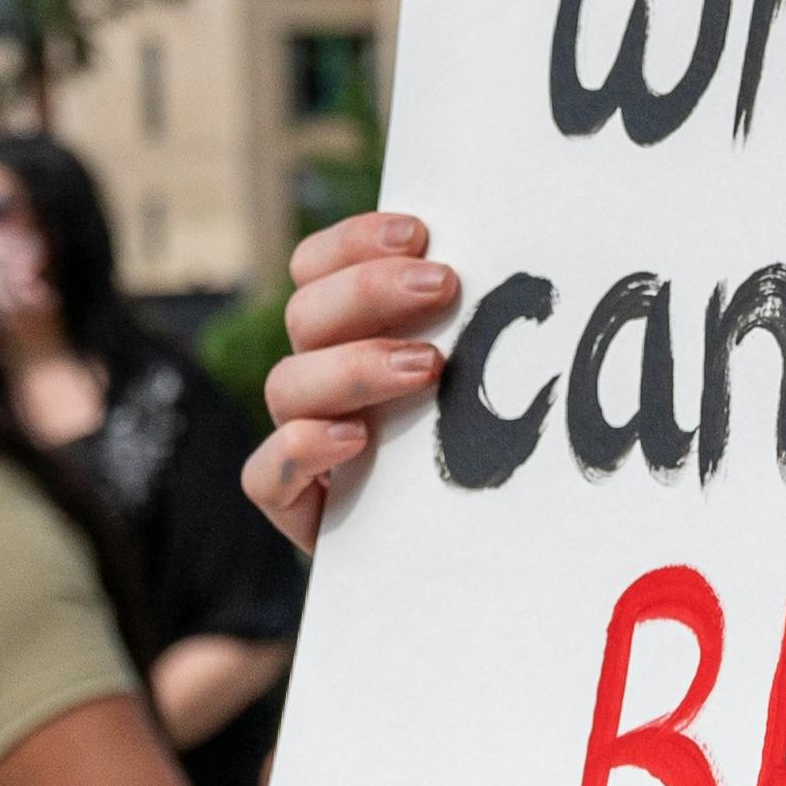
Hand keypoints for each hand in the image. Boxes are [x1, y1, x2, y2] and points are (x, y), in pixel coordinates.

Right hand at [241, 210, 458, 554]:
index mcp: (343, 335)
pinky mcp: (294, 506)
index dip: (353, 242)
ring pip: (287, 385)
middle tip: (441, 286)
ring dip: (354, 365)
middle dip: (370, 290)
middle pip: (306, 315)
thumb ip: (470, 325)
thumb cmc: (469, 450)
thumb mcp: (473, 378)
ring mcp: (299, 441)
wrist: (454, 551)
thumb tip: (519, 271)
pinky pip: (266, 475)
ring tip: (425, 367)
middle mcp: (316, 381)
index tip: (418, 234)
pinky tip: (354, 440)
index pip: (316, 268)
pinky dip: (302, 449)